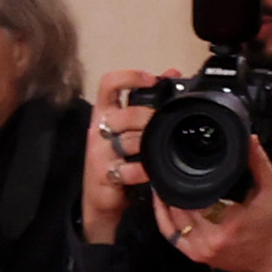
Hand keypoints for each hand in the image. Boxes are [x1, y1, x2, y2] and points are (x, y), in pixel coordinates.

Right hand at [80, 71, 156, 241]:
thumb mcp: (127, 127)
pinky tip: (149, 171)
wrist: (99, 198)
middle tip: (161, 124)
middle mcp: (98, 130)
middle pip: (124, 115)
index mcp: (103, 113)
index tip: (151, 80)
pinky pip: (128, 169)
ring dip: (147, 145)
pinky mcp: (103, 175)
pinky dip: (143, 170)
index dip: (130, 77)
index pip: (109, 84)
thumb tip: (173, 73)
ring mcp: (99, 153)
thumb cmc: (115, 158)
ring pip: (128, 141)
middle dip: (148, 118)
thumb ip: (147, 102)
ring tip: (155, 149)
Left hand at [151, 128, 271, 271]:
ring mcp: (200, 251)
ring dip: (165, 202)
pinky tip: (164, 203)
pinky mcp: (196, 255)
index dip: (184, 178)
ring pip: (170, 222)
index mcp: (227, 224)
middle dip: (173, 188)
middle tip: (167, 169)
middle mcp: (209, 241)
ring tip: (163, 182)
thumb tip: (249, 139)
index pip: (194, 196)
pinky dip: (165, 219)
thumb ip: (259, 163)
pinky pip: (171, 236)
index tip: (180, 162)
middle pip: (178, 208)